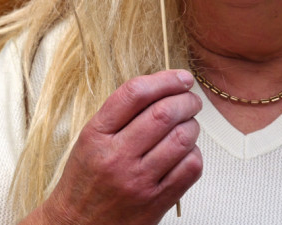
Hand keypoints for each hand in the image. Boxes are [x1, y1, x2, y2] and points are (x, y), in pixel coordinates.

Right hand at [32, 69, 202, 224]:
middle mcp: (115, 157)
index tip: (181, 78)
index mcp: (96, 135)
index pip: (135, 93)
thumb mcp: (91, 139)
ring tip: (187, 126)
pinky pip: (190, 167)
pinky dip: (194, 153)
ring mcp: (137, 182)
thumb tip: (166, 85)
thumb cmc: (87, 179)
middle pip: (164, 113)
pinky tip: (184, 152)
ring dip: (192, 126)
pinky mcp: (155, 203)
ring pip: (182, 138)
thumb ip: (123, 113)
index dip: (165, 79)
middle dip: (186, 100)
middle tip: (190, 100)